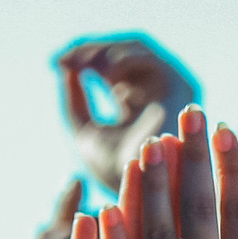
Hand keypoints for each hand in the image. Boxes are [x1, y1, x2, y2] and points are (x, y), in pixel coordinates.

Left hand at [56, 35, 200, 192]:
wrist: (144, 190)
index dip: (84, 58)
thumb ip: (74, 99)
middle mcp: (157, 93)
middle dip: (91, 50)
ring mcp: (171, 89)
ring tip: (80, 65)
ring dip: (104, 51)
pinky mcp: (183, 88)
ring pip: (136, 48)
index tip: (54, 63)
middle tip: (64, 60)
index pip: (111, 66)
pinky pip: (151, 58)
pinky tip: (104, 74)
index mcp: (137, 103)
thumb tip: (65, 65)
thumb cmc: (114, 171)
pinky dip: (124, 59)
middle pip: (123, 52)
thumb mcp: (84, 130)